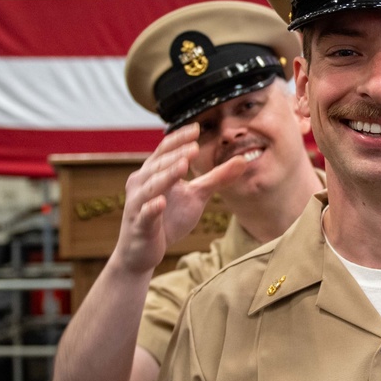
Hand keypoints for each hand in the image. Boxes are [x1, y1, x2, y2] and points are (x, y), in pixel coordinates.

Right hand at [113, 124, 247, 273]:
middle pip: (159, 164)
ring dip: (166, 175)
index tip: (196, 128)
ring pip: (151, 186)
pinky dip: (152, 208)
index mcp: (154, 172)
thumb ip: (216, 177)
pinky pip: (145, 214)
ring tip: (183, 165)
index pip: (165, 149)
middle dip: (177, 154)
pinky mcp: (139, 225)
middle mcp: (142, 183)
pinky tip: (160, 203)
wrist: (142, 252)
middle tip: (195, 146)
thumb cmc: (168, 219)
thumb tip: (242, 160)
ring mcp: (138, 204)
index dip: (179, 139)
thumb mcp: (196, 196)